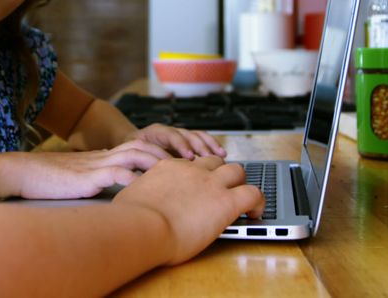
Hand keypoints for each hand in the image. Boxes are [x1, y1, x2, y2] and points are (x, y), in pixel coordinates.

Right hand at [8, 142, 166, 199]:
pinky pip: (115, 173)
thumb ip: (96, 180)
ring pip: (134, 155)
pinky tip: (145, 186)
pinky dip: (133, 178)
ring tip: (174, 173)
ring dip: (156, 163)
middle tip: (185, 165)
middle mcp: (103, 157)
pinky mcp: (86, 177)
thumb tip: (112, 189)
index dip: (158, 153)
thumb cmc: (47, 179)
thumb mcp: (78, 178)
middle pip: (142, 146)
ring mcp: (95, 166)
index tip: (176, 164)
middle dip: (165, 154)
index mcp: (102, 158)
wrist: (22, 172)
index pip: (138, 148)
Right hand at [113, 156, 263, 264]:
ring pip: (237, 171)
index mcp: (168, 168)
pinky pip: (252, 193)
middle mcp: (191, 171)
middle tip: (224, 190)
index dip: (198, 174)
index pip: (191, 164)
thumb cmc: (129, 219)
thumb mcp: (131, 197)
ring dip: (240, 183)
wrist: (141, 226)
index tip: (200, 186)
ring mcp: (210, 183)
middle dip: (222, 173)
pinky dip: (257, 201)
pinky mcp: (226, 201)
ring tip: (244, 200)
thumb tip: (137, 205)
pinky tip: (255, 213)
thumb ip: (141, 195)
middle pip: (216, 161)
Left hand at [126, 124, 225, 158]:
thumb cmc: (131, 156)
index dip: (181, 145)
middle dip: (199, 146)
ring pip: (196, 136)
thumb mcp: (132, 157)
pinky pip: (201, 140)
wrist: (131, 149)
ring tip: (219, 156)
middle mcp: (169, 132)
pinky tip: (220, 154)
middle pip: (187, 134)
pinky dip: (211, 146)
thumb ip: (142, 164)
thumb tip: (150, 175)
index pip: (170, 135)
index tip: (189, 157)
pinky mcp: (186, 142)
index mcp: (153, 133)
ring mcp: (178, 135)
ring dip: (209, 146)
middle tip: (207, 158)